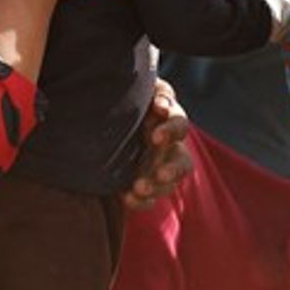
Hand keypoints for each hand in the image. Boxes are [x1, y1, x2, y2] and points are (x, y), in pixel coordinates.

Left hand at [121, 80, 194, 210]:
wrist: (107, 120)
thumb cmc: (127, 97)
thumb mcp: (138, 88)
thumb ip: (149, 90)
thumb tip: (157, 100)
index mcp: (168, 120)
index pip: (178, 123)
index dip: (171, 126)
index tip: (157, 119)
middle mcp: (169, 147)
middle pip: (182, 161)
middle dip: (172, 168)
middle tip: (161, 173)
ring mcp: (159, 168)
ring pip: (168, 183)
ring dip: (157, 186)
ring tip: (139, 188)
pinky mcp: (146, 184)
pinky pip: (149, 198)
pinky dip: (140, 200)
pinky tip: (126, 197)